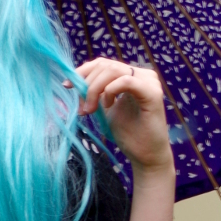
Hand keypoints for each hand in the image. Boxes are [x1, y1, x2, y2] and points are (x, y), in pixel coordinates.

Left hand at [77, 59, 172, 173]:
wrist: (146, 156)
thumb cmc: (129, 135)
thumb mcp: (105, 108)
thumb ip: (96, 92)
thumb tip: (74, 81)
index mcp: (132, 76)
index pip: (103, 63)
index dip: (83, 71)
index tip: (67, 86)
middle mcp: (142, 75)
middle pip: (106, 65)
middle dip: (87, 85)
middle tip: (82, 108)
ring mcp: (149, 82)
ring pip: (113, 70)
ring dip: (94, 89)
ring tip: (90, 110)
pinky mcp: (153, 93)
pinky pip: (126, 81)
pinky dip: (110, 91)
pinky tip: (108, 106)